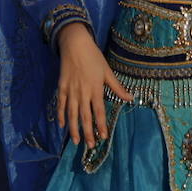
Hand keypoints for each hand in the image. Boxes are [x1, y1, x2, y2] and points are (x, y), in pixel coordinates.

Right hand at [55, 22, 131, 147]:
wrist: (75, 44)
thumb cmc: (93, 57)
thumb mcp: (107, 71)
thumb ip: (117, 87)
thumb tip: (130, 98)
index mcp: (95, 89)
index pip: (99, 111)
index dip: (101, 125)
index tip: (103, 137)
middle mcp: (82, 92)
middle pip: (84, 116)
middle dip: (87, 132)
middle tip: (90, 146)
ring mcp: (71, 90)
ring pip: (71, 113)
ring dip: (73, 128)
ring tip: (76, 141)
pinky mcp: (61, 87)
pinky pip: (61, 104)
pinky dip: (61, 115)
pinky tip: (62, 125)